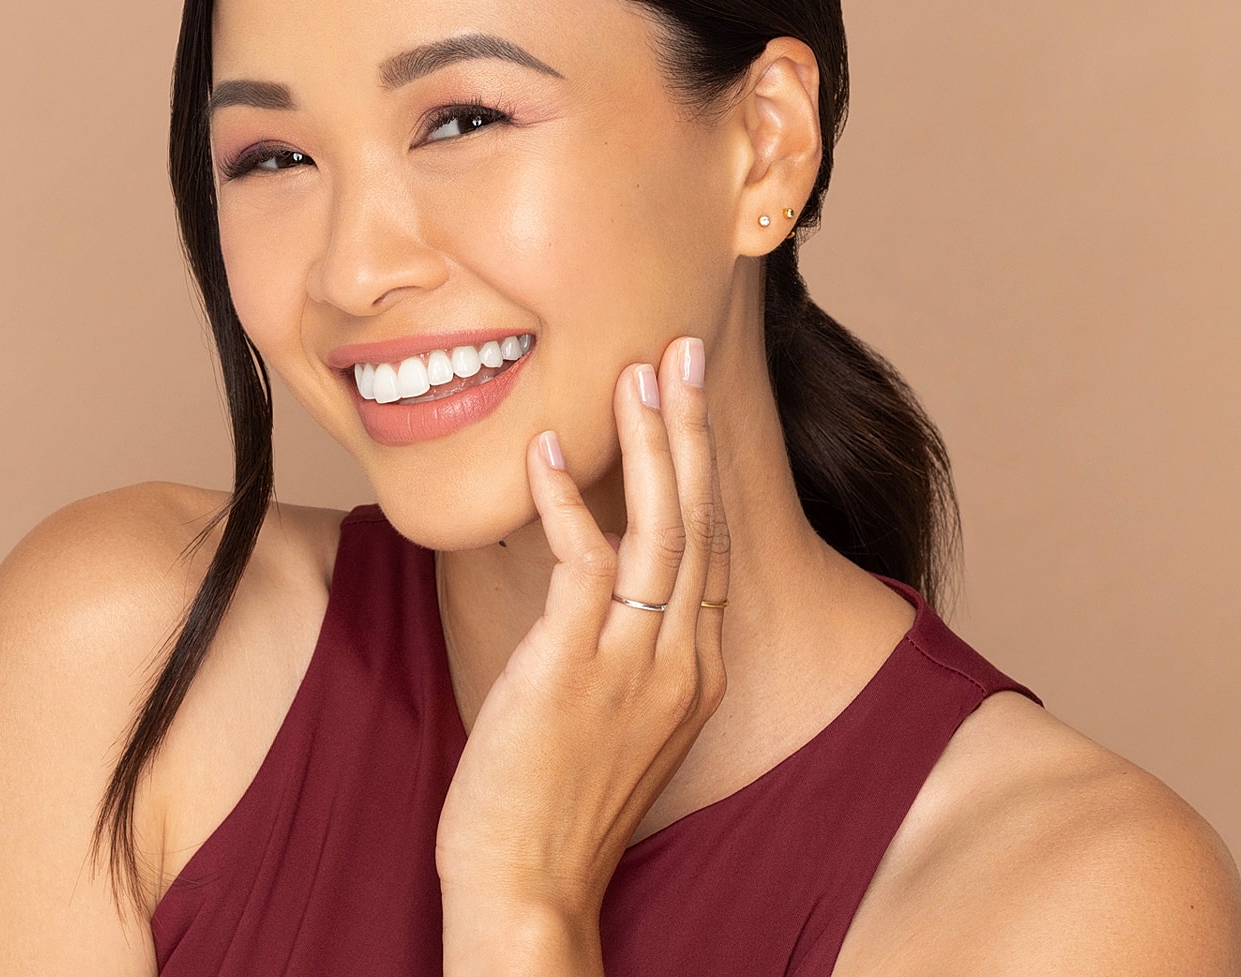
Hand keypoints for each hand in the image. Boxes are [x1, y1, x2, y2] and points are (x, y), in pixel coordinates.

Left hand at [437, 335, 730, 967]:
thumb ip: (624, 652)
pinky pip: (584, 560)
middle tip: (684, 352)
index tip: (690, 405)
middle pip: (698, 519)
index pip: (710, 546)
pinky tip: (549, 446)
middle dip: (692, 429)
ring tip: (640, 370)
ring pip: (660, 528)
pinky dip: (568, 497)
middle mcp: (682, 660)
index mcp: (696, 670)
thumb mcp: (612, 720)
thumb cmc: (556, 804)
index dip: (702, 469)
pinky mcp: (577, 666)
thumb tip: (604, 589)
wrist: (530, 888)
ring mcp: (635, 663)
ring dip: (650, 442)